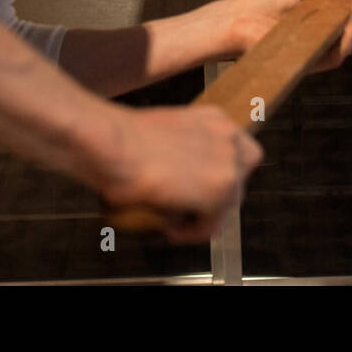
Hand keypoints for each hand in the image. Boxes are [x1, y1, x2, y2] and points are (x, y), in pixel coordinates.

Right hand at [98, 104, 262, 242]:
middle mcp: (230, 137)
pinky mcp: (221, 193)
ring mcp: (230, 165)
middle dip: (215, 197)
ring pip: (226, 206)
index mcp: (216, 119)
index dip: (215, 173)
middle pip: (238, 180)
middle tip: (184, 208)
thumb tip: (179, 175)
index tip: (192, 188)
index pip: (235, 153)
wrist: (113, 145)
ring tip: (169, 218)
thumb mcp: (162, 134)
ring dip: (200, 216)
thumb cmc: (120, 139)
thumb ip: (182, 150)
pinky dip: (188, 233)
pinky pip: (209, 227)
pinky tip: (166, 226)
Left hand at [219, 0, 351, 71]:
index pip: (348, 15)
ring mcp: (315, 48)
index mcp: (318, 15)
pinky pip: (336, 57)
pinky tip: (350, 26)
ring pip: (349, 43)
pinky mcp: (309, 61)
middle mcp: (319, 33)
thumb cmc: (260, 1)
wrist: (239, 19)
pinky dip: (347, 42)